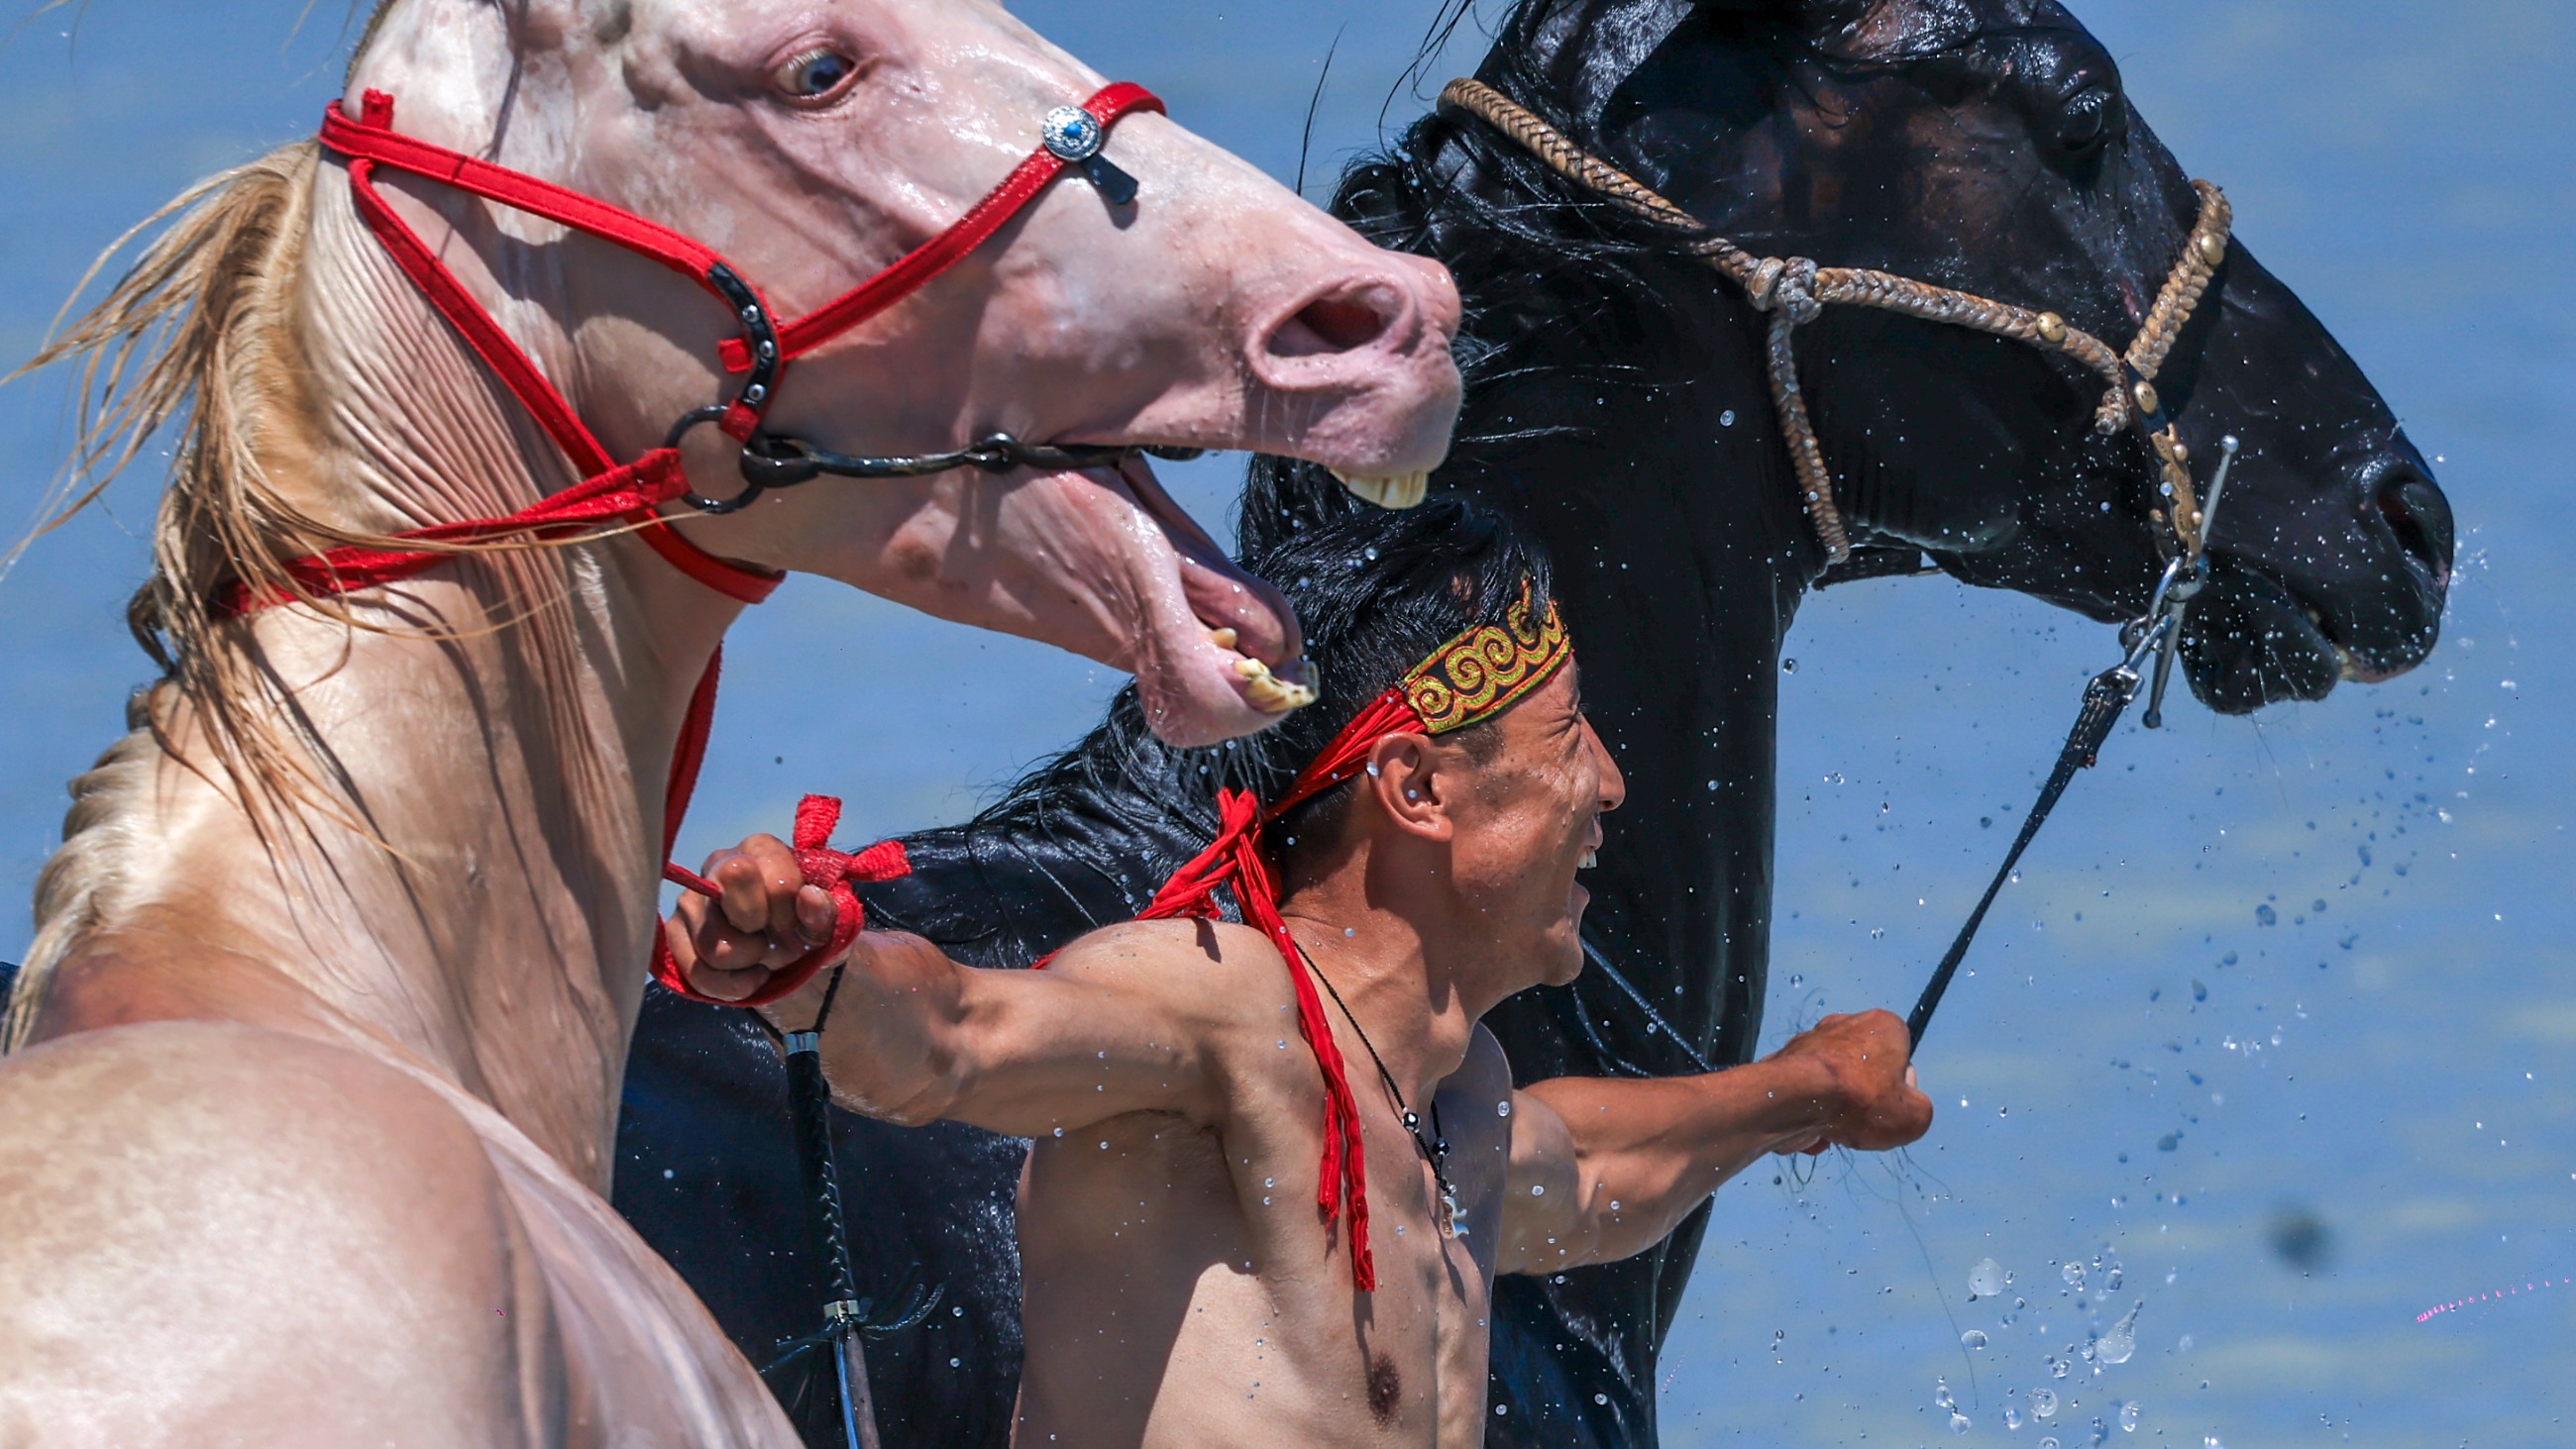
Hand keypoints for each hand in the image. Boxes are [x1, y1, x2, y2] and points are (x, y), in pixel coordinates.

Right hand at [663, 834, 840, 1002]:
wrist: (789, 965)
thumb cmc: (806, 931)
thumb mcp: (828, 923)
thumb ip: (824, 910)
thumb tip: (809, 896)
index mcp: (762, 850)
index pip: (773, 877)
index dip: (788, 910)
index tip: (796, 923)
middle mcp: (719, 863)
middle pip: (732, 880)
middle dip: (761, 926)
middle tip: (774, 938)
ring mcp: (691, 899)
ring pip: (714, 942)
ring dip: (749, 963)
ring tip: (762, 959)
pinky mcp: (675, 934)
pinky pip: (695, 970)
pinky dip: (728, 986)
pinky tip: (747, 978)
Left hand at [1768, 1009, 1932, 1154]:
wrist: (1792, 1099)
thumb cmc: (1861, 1101)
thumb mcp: (1914, 1116)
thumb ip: (1917, 1109)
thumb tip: (1899, 1107)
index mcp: (1882, 1024)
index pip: (1902, 1055)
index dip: (1900, 1085)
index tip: (1891, 1104)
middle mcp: (1844, 1023)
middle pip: (1864, 1071)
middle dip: (1863, 1099)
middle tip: (1860, 1121)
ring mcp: (1810, 1040)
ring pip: (1833, 1085)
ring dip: (1835, 1111)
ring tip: (1832, 1128)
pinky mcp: (1784, 1061)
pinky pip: (1806, 1093)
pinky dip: (1809, 1112)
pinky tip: (1809, 1128)